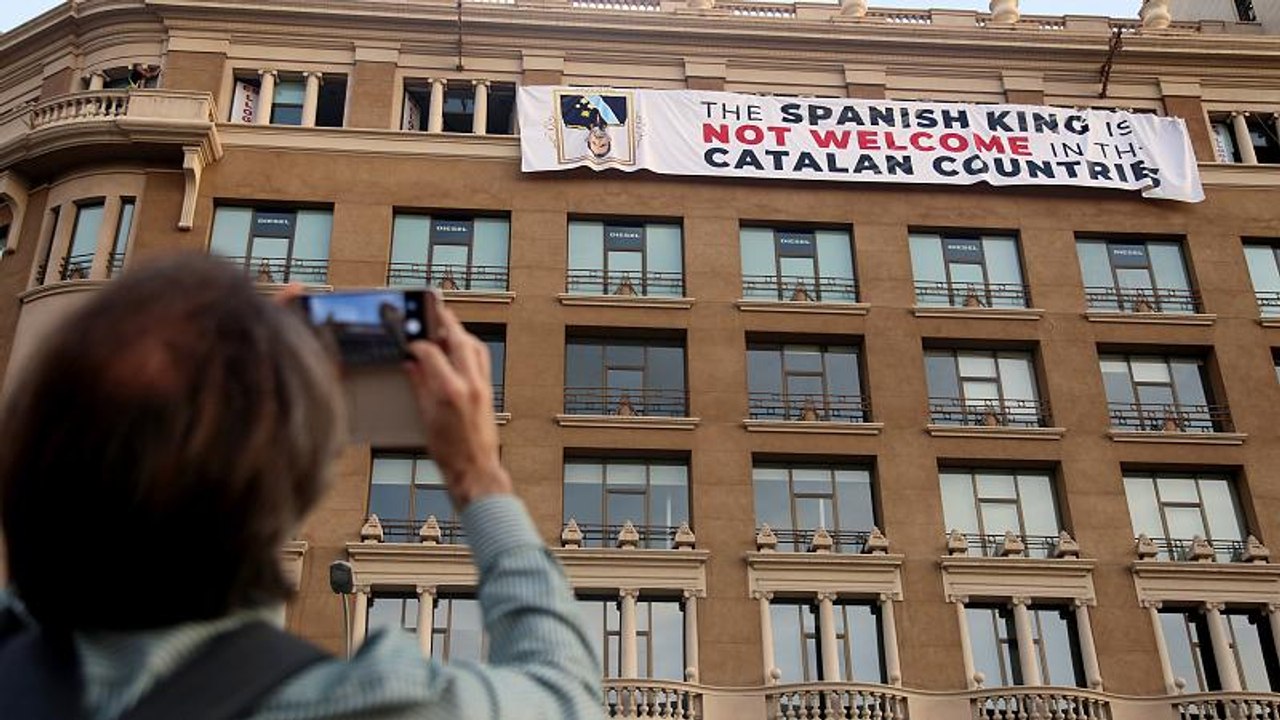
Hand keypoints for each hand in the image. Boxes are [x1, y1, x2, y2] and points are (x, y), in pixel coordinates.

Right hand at [404, 291, 511, 507]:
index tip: (407, 340)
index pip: (432, 352)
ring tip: (446, 325)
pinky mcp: (488, 392)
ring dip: (461, 333)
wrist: (476, 470)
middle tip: (434, 307)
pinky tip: (460, 348)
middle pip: (459, 340)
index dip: (417, 343)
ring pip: (475, 347)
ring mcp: (483, 387)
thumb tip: (411, 364)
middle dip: (446, 321)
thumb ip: (419, 386)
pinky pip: (481, 360)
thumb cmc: (449, 452)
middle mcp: (470, 385)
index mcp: (450, 391)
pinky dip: (470, 348)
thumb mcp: (426, 418)